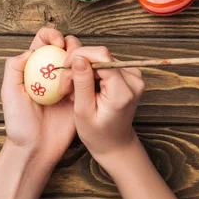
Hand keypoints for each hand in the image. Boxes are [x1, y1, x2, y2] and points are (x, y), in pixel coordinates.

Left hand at [1, 28, 81, 167]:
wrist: (36, 149)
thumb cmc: (19, 124)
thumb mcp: (9, 94)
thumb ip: (13, 68)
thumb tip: (30, 51)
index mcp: (33, 67)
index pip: (43, 41)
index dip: (51, 35)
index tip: (57, 43)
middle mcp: (52, 72)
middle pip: (66, 46)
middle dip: (71, 46)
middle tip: (69, 59)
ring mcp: (68, 83)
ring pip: (80, 60)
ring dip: (81, 61)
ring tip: (75, 77)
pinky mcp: (81, 95)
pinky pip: (89, 79)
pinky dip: (90, 77)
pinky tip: (84, 86)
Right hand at [59, 47, 144, 164]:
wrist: (115, 143)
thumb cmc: (97, 133)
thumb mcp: (83, 111)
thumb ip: (82, 83)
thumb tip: (78, 58)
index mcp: (123, 91)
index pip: (101, 57)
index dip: (79, 57)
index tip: (64, 71)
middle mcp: (133, 80)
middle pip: (101, 55)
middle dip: (79, 65)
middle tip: (66, 87)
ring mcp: (134, 76)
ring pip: (101, 58)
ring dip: (84, 70)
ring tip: (75, 91)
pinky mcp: (131, 74)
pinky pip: (106, 63)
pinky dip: (92, 72)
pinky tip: (86, 87)